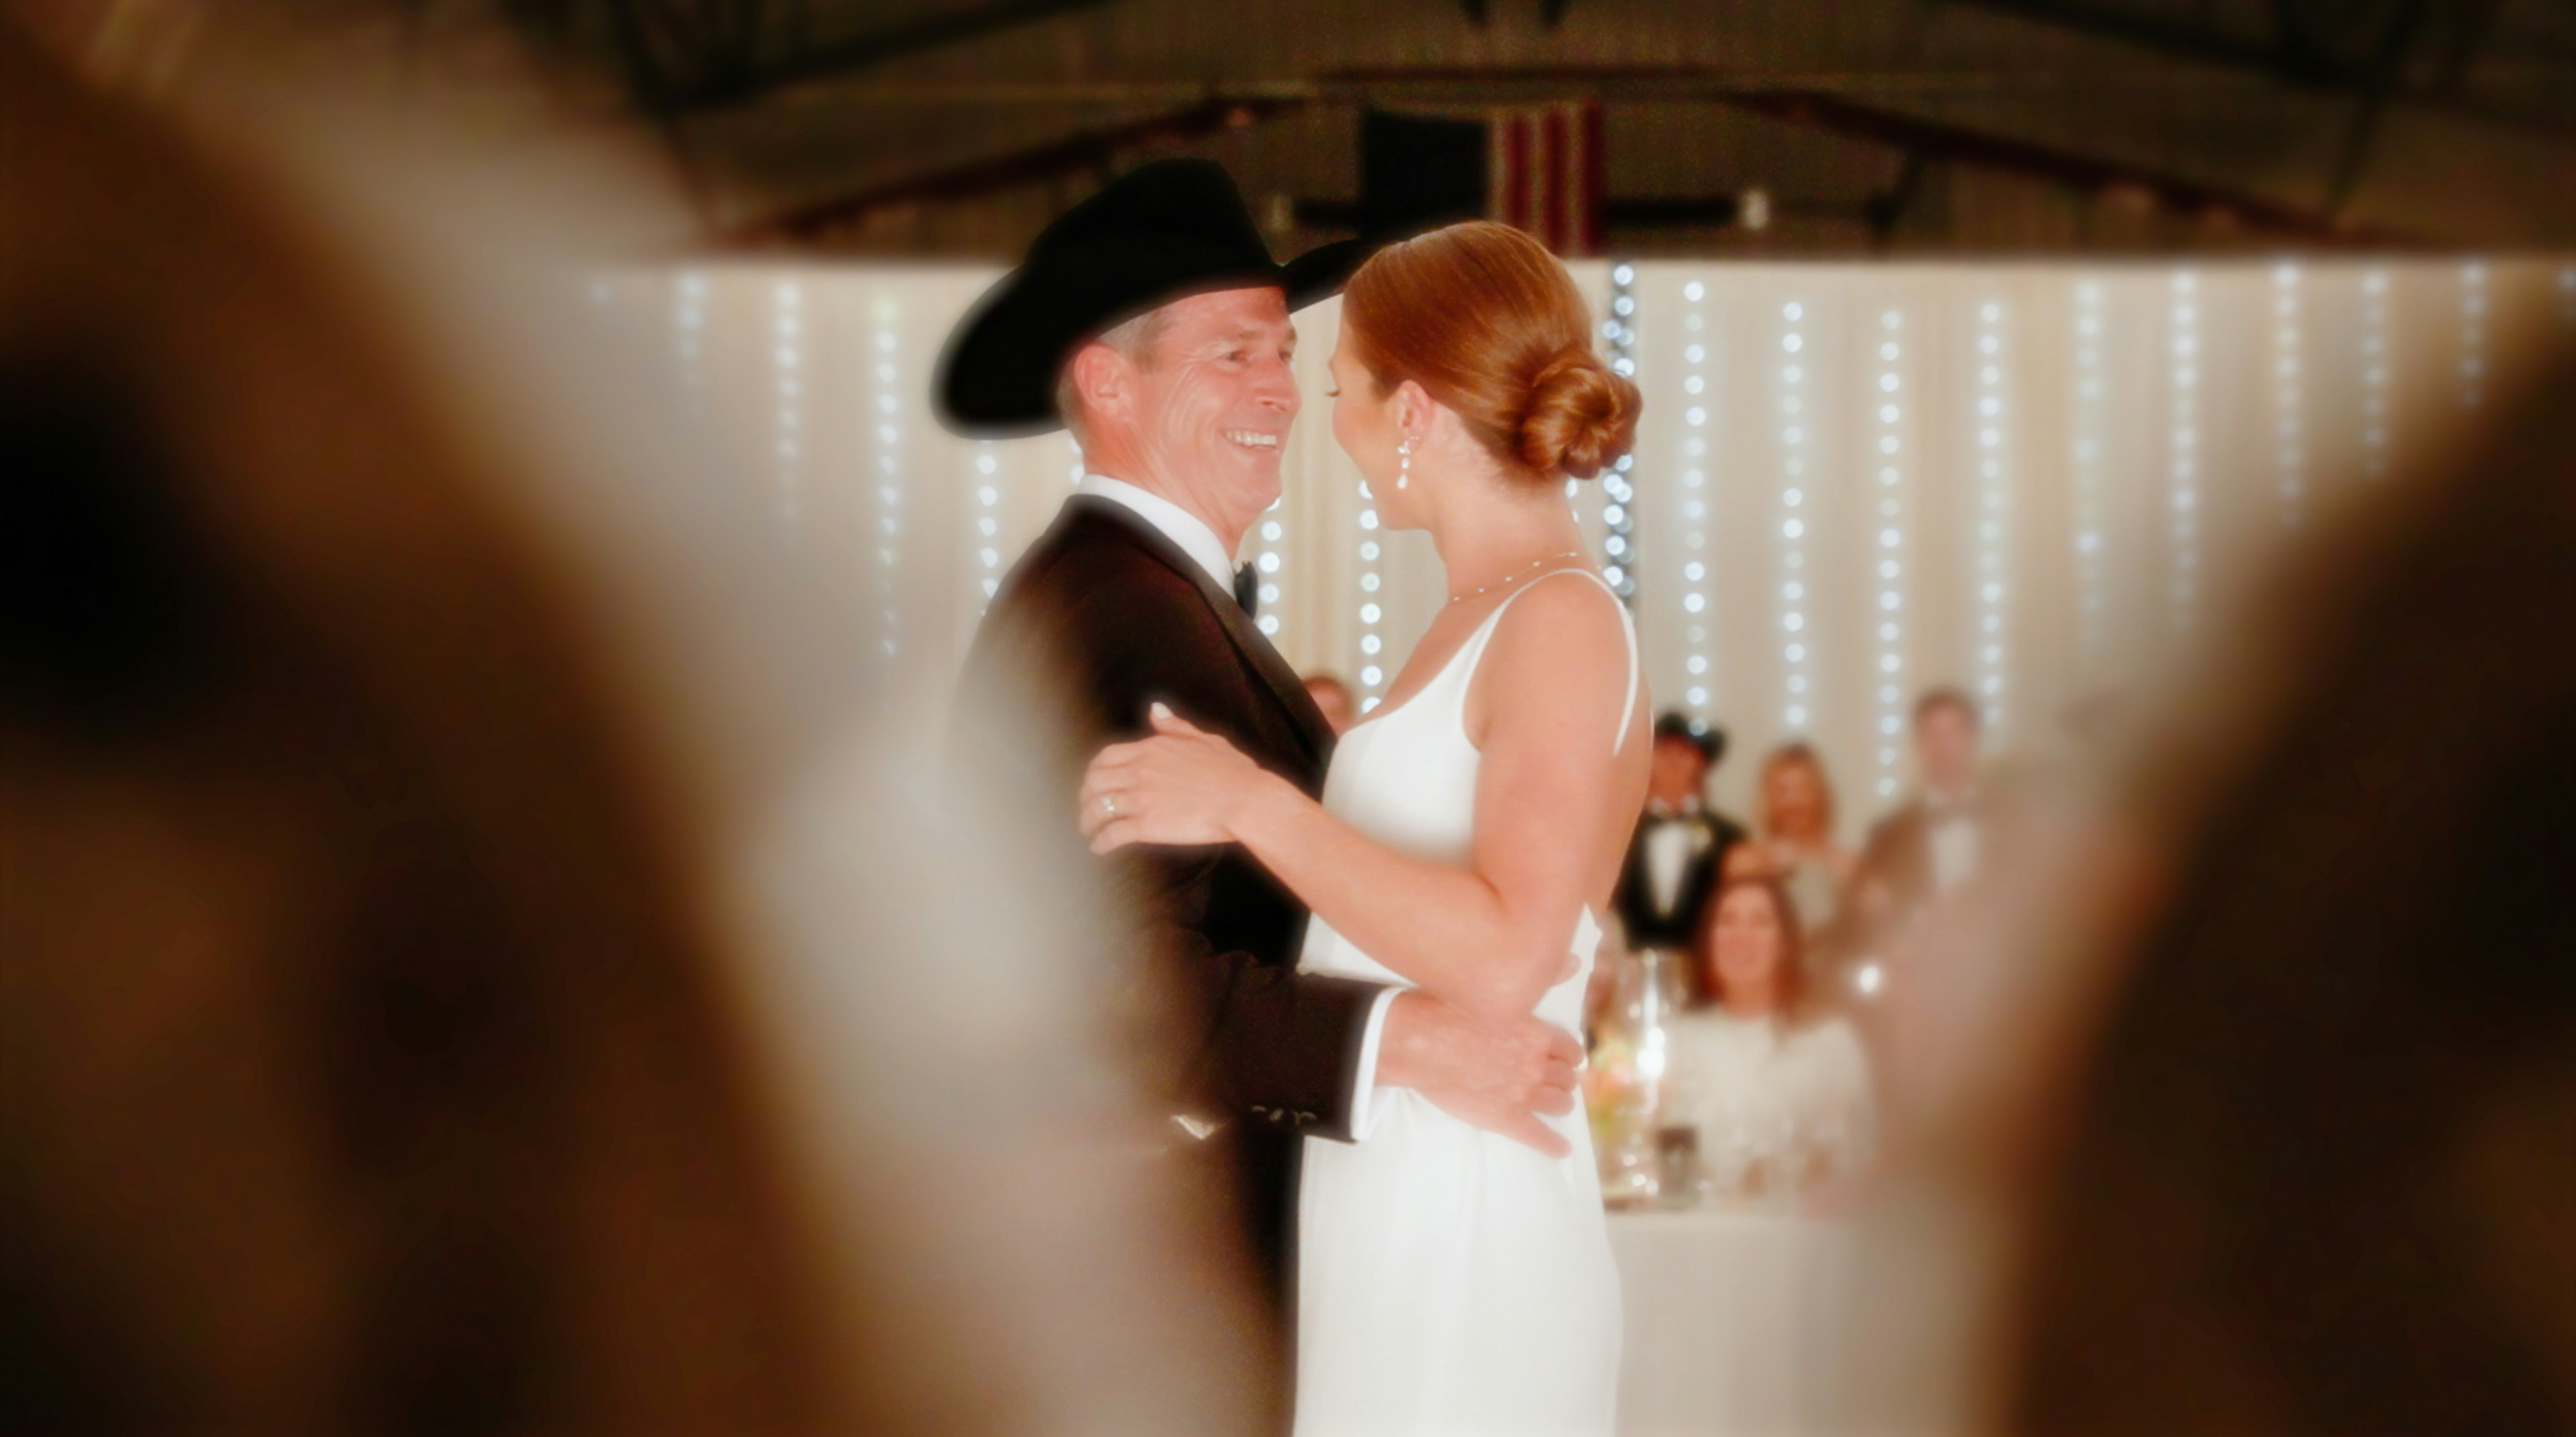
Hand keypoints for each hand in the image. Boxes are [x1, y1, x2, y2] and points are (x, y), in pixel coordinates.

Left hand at [1080, 703, 1272, 853]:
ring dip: (1088, 822)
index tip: (1093, 783)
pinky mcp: (1146, 825)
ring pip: (1097, 809)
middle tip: (1087, 810)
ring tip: (1089, 832)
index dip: (1094, 771)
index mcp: (1151, 749)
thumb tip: (1155, 709)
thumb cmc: (1232, 770)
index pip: (1106, 757)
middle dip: (1084, 798)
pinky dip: (1100, 842)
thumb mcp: (1204, 739)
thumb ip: (1175, 726)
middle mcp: (1139, 771)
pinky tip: (1099, 848)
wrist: (1244, 799)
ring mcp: (1140, 798)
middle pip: (1094, 783)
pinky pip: (1112, 834)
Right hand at [1374, 991, 1581, 1158]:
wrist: (1417, 1042)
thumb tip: (1574, 962)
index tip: (1564, 1058)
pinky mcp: (1505, 1118)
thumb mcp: (1496, 988)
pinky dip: (1553, 1145)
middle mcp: (1537, 1064)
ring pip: (1559, 1104)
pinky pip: (1539, 1137)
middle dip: (1562, 1079)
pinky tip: (1561, 1149)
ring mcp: (1523, 1094)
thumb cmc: (1448, 1009)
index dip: (1568, 1055)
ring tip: (1554, 1104)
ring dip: (1559, 1103)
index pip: (1569, 1049)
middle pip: (1566, 1078)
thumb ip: (1539, 979)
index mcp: (1537, 1033)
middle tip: (1553, 1081)